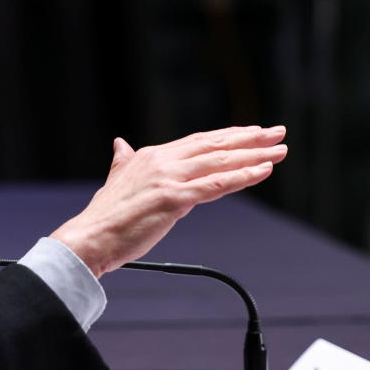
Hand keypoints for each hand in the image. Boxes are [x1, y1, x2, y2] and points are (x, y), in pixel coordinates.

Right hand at [50, 125, 287, 277]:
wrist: (90, 237)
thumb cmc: (104, 217)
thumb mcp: (115, 180)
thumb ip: (122, 161)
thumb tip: (119, 143)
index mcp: (150, 156)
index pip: (198, 141)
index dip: (227, 136)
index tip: (251, 133)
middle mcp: (161, 161)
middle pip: (214, 145)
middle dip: (249, 138)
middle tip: (277, 132)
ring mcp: (169, 178)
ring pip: (220, 162)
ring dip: (254, 155)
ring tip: (279, 151)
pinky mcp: (174, 198)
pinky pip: (216, 184)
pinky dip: (243, 176)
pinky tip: (263, 171)